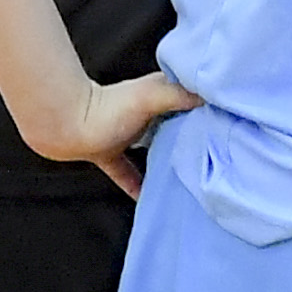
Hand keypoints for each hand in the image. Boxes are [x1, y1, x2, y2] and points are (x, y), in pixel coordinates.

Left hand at [26, 68, 198, 197]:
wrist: (64, 125)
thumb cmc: (107, 108)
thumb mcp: (151, 96)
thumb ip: (180, 95)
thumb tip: (212, 97)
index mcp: (157, 94)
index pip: (190, 100)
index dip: (208, 108)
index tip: (227, 120)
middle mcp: (144, 113)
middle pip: (175, 126)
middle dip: (192, 135)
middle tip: (215, 151)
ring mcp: (126, 134)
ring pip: (154, 149)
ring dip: (167, 159)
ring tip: (188, 174)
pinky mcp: (110, 153)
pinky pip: (128, 173)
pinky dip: (137, 185)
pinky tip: (148, 197)